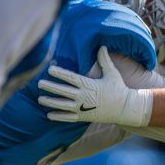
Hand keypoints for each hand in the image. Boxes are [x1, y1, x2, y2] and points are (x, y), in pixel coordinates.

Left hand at [36, 47, 151, 125]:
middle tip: (39, 84)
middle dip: (50, 87)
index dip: (59, 73)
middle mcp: (84, 96)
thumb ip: (105, 60)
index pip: (70, 77)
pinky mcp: (84, 117)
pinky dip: (58, 116)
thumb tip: (102, 46)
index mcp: (89, 84)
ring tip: (40, 99)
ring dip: (50, 102)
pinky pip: (68, 117)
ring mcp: (83, 108)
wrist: (125, 109)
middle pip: (63, 91)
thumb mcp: (112, 73)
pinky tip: (49, 115)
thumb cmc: (119, 89)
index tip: (49, 69)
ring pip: (62, 105)